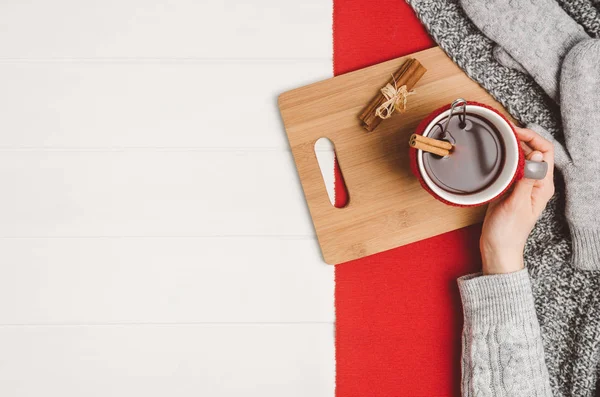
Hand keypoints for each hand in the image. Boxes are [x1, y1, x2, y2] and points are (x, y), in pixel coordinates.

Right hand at [480, 126, 554, 274]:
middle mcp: (536, 183)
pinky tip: (496, 155)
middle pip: (535, 152)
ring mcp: (524, 185)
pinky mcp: (511, 189)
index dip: (533, 137)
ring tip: (500, 138)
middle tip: (505, 131)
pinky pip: (511, 168)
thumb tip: (536, 155)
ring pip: (523, 158)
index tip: (515, 132)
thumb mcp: (517, 204)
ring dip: (513, 147)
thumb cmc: (508, 231)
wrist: (497, 248)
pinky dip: (505, 158)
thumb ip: (527, 179)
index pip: (546, 152)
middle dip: (522, 138)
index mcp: (543, 186)